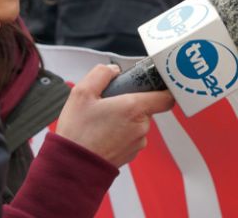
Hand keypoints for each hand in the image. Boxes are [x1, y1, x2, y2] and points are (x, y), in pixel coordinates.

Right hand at [55, 64, 174, 168]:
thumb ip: (101, 74)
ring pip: (138, 123)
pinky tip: (103, 134)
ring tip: (102, 121)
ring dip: (125, 119)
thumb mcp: (82, 93)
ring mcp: (137, 142)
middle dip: (131, 103)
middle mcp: (140, 126)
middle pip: (146, 107)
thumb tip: (113, 70)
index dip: (161, 88)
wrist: (72, 168)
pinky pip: (131, 137)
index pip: (165, 97)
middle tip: (110, 103)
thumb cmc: (78, 133)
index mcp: (133, 108)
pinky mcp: (131, 154)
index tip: (152, 84)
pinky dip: (121, 133)